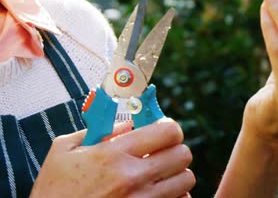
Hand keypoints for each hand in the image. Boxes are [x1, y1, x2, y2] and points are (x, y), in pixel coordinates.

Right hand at [30, 118, 195, 197]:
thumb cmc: (54, 191)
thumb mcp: (64, 151)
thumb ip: (96, 130)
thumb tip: (127, 124)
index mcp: (115, 155)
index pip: (167, 131)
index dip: (169, 128)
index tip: (162, 131)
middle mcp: (133, 177)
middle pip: (183, 154)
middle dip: (175, 150)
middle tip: (162, 152)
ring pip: (186, 179)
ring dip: (176, 174)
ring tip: (161, 174)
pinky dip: (174, 195)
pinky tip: (159, 193)